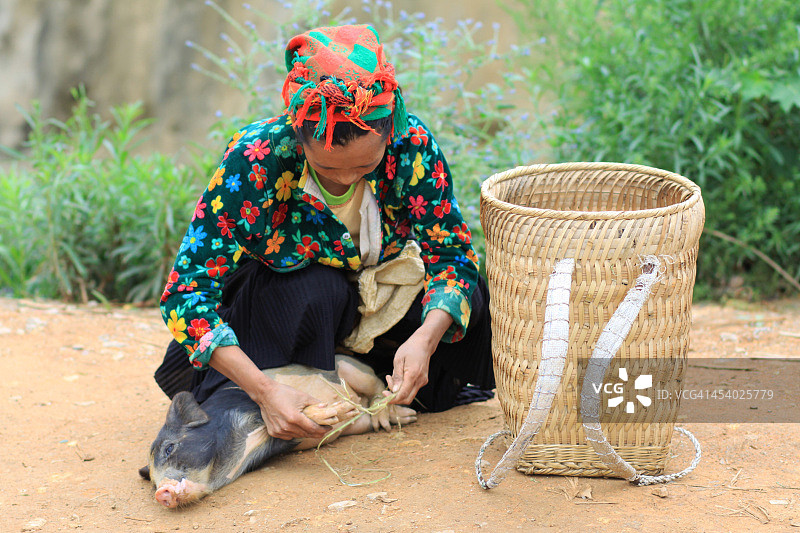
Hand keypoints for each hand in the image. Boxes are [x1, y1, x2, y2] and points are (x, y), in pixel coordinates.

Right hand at [208, 345, 331, 439]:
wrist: (265, 394)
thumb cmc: (284, 393)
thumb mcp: (302, 396)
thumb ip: (315, 404)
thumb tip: (326, 408)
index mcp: (294, 418)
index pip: (312, 429)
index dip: (323, 429)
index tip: (329, 427)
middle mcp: (286, 427)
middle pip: (306, 434)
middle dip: (317, 432)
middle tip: (324, 428)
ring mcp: (279, 431)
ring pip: (298, 436)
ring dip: (307, 433)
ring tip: (313, 427)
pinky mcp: (274, 433)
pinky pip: (289, 436)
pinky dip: (296, 433)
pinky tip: (299, 427)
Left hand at [387, 309, 452, 405]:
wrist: (423, 343)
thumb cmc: (409, 349)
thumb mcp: (398, 360)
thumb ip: (396, 376)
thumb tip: (394, 391)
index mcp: (413, 375)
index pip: (403, 395)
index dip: (392, 399)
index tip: (383, 395)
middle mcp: (420, 381)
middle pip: (407, 399)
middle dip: (394, 398)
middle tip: (385, 389)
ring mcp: (423, 381)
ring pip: (409, 395)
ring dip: (398, 391)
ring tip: (390, 377)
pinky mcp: (423, 381)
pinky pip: (412, 389)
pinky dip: (403, 387)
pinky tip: (398, 377)